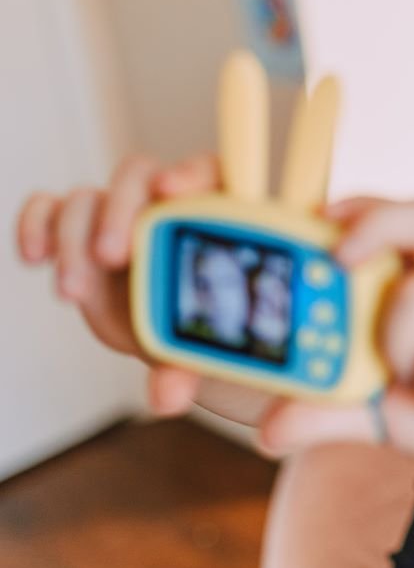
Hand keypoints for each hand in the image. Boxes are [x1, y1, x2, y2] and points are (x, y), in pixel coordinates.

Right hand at [15, 154, 215, 413]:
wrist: (187, 352)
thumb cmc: (218, 341)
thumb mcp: (217, 355)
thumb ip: (193, 369)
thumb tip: (165, 397)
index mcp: (225, 217)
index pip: (215, 170)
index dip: (193, 172)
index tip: (172, 192)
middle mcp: (171, 205)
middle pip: (142, 176)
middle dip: (122, 210)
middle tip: (112, 257)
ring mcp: (124, 216)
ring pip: (92, 197)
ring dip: (74, 238)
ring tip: (73, 293)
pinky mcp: (85, 233)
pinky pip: (52, 206)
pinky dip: (37, 222)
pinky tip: (35, 256)